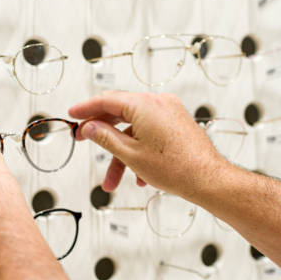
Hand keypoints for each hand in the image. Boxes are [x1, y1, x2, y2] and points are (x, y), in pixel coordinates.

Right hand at [68, 91, 229, 200]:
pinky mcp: (177, 124)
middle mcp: (159, 103)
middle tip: (84, 141)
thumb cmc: (175, 168)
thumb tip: (90, 127)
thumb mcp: (130, 154)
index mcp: (145, 104)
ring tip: (114, 180)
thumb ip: (105, 137)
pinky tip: (139, 175)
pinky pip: (150, 133)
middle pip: (120, 113)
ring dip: (122, 153)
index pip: (106, 100)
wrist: (207, 179)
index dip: (86, 108)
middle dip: (102, 134)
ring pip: (134, 129)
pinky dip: (139, 150)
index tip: (73, 114)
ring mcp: (170, 112)